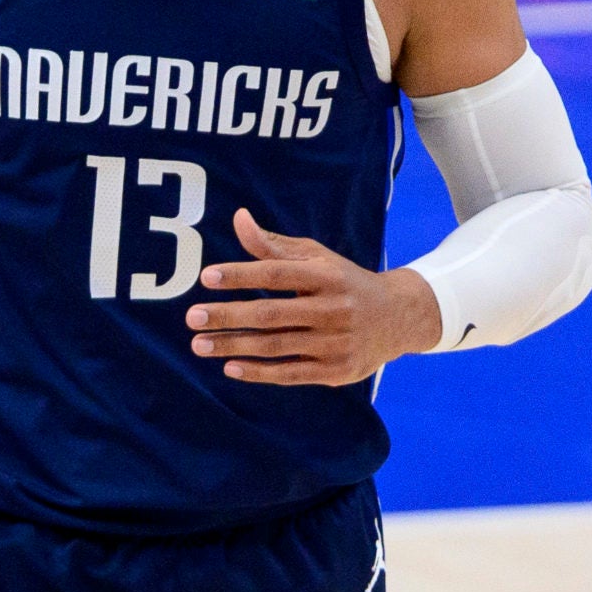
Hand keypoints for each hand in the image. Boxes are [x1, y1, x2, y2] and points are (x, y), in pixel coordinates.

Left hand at [186, 210, 443, 386]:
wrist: (399, 318)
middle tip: (192, 317)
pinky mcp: (336, 371)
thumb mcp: (317, 258)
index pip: (277, 273)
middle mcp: (334, 309)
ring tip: (199, 344)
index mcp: (328, 276)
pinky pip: (290, 373)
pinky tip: (230, 367)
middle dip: (228, 316)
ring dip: (234, 346)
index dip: (241, 274)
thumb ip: (274, 245)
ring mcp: (336, 343)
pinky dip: (258, 372)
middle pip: (271, 314)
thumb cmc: (345, 283)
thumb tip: (238, 218)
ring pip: (276, 346)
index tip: (207, 277)